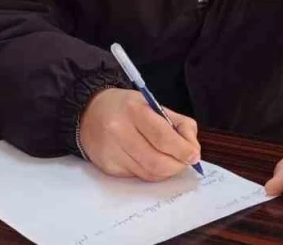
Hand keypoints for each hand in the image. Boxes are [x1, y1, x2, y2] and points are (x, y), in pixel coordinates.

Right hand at [79, 88, 201, 181]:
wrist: (88, 113)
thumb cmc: (126, 108)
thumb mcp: (153, 104)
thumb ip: (178, 124)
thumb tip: (193, 149)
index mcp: (134, 110)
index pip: (163, 137)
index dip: (182, 150)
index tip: (194, 155)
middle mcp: (119, 131)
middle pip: (157, 161)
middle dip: (177, 165)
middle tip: (184, 162)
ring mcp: (112, 151)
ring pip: (149, 173)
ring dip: (166, 171)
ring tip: (170, 161)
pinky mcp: (108, 166)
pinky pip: (137, 176)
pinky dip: (150, 172)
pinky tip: (149, 161)